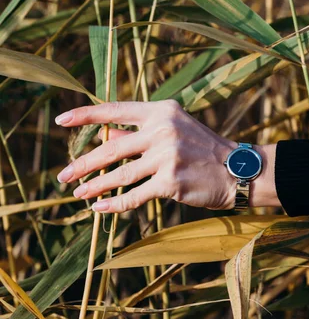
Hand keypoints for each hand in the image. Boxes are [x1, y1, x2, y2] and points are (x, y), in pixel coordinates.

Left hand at [55, 100, 277, 212]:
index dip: (85, 115)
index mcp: (161, 110)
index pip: (115, 110)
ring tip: (77, 193)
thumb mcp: (173, 130)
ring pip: (119, 174)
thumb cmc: (202, 149)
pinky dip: (113, 204)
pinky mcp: (171, 182)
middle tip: (63, 175)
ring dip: (94, 186)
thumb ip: (139, 133)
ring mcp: (167, 156)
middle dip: (83, 163)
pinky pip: (134, 195)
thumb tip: (105, 136)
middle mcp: (163, 129)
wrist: (237, 170)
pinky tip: (99, 208)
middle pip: (111, 147)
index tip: (61, 121)